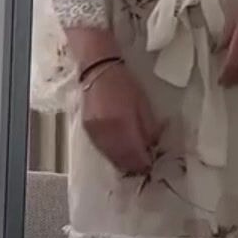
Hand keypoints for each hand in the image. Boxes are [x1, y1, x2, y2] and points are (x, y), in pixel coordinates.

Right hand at [79, 63, 162, 178]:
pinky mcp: (87, 131)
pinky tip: (120, 154)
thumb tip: (150, 147)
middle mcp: (106, 131)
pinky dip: (112, 155)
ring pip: (110, 157)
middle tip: (143, 167)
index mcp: (123, 122)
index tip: (151, 165)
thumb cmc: (124, 83)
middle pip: (121, 159)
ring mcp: (94, 132)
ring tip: (133, 163)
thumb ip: (148, 128)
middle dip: (133, 166)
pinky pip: (102, 150)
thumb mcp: (143, 104)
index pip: (134, 152)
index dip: (143, 162)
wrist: (97, 70)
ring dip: (123, 163)